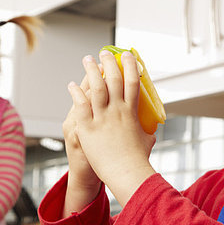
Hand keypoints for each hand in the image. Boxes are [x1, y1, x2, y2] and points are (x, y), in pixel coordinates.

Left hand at [67, 51, 156, 205]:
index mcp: (131, 112)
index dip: (130, 65)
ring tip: (88, 60)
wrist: (125, 172)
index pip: (132, 81)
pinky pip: (80, 105)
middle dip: (109, 62)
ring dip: (91, 70)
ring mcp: (102, 118)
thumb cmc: (137, 160)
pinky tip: (72, 85)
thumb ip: (147, 132)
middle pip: (113, 79)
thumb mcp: (146, 141)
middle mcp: (117, 110)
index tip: (127, 55)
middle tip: (104, 52)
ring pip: (95, 87)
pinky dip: (76, 92)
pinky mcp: (88, 127)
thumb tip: (152, 130)